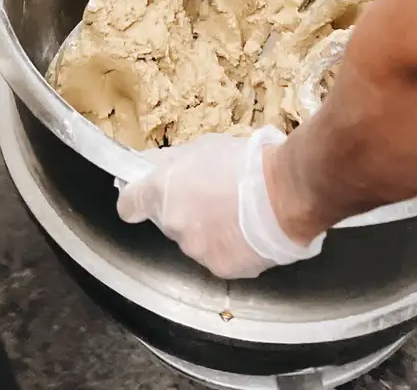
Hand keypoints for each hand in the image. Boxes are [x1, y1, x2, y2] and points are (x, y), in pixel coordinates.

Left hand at [116, 126, 325, 278]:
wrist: (287, 193)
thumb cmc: (248, 162)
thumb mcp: (204, 148)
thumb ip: (174, 162)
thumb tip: (154, 166)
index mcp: (163, 191)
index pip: (129, 204)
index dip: (136, 200)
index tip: (144, 197)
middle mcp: (173, 225)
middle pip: (168, 222)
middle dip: (186, 212)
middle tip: (215, 197)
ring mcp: (196, 250)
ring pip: (196, 242)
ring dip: (210, 231)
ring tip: (241, 214)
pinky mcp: (221, 268)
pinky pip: (221, 257)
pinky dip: (233, 248)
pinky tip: (252, 232)